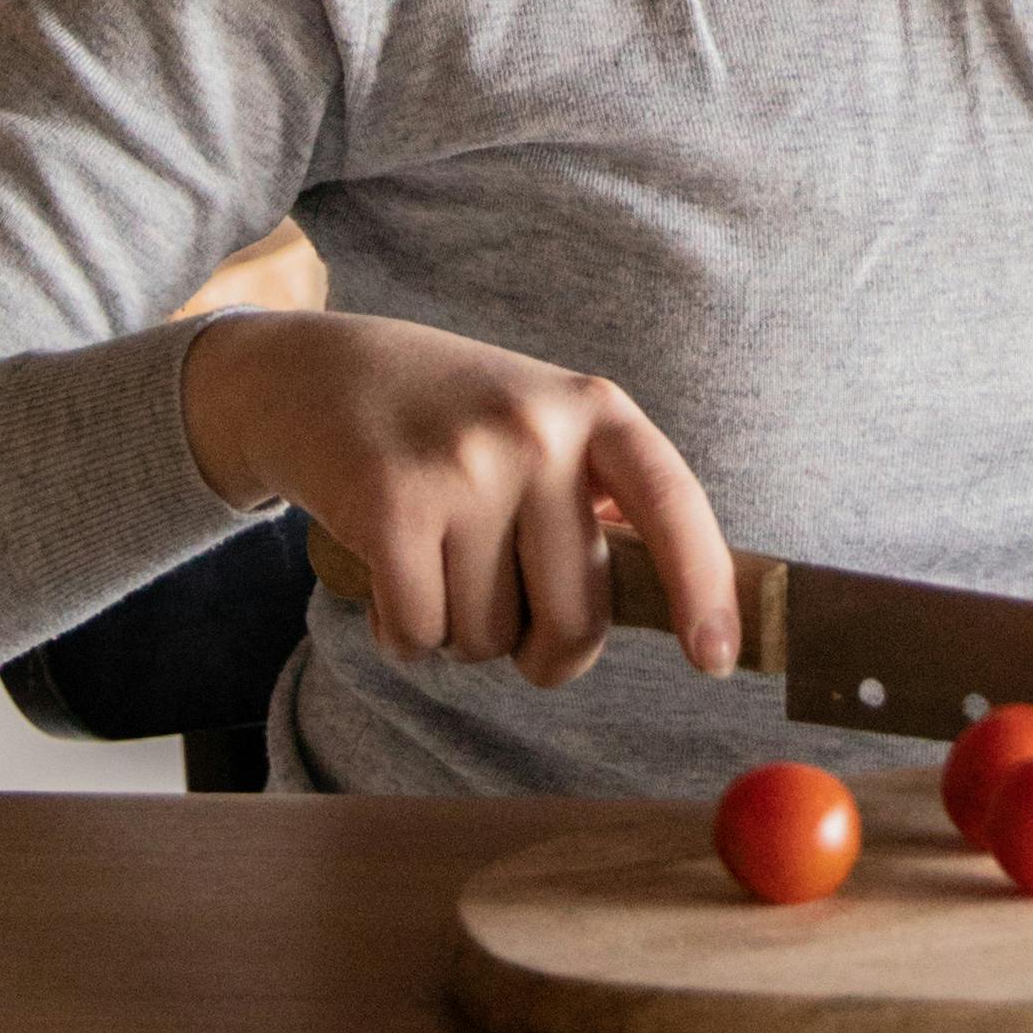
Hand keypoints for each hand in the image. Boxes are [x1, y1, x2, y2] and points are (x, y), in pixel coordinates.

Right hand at [182, 310, 738, 692]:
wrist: (316, 370)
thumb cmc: (448, 420)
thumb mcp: (540, 425)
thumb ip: (598, 501)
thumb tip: (668, 604)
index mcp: (593, 410)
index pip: (671, 505)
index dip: (703, 589)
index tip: (716, 662)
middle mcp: (537, 431)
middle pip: (576, 619)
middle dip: (541, 650)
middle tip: (504, 609)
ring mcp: (464, 466)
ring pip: (488, 639)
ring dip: (457, 629)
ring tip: (432, 554)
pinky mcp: (391, 505)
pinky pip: (421, 636)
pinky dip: (402, 633)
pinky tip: (388, 574)